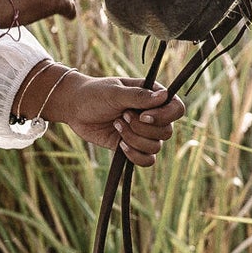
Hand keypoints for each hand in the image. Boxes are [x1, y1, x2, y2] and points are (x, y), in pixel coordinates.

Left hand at [42, 73, 186, 164]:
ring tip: (117, 124)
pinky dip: (135, 155)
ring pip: (156, 147)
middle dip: (142, 129)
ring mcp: (143, 133)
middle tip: (123, 116)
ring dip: (134, 139)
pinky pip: (147, 160)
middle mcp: (152, 115)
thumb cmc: (95, 94)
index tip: (143, 116)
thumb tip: (164, 96)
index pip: (176, 109)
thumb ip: (139, 96)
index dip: (164, 116)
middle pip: (167, 132)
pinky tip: (120, 145)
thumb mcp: (115, 92)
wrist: (74, 108)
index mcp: (153, 96)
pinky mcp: (133, 146)